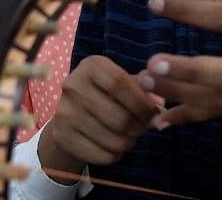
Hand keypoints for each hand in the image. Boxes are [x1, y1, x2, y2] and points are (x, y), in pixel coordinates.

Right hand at [38, 55, 162, 181]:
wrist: (69, 115)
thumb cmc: (104, 94)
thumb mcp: (121, 82)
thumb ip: (143, 88)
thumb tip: (159, 102)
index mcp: (91, 66)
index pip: (120, 83)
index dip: (141, 102)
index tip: (152, 111)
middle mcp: (73, 85)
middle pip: (119, 116)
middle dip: (139, 126)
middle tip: (143, 127)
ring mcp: (64, 111)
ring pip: (113, 139)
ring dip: (129, 142)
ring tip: (130, 137)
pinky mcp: (61, 136)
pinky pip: (101, 155)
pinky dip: (115, 155)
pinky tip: (115, 147)